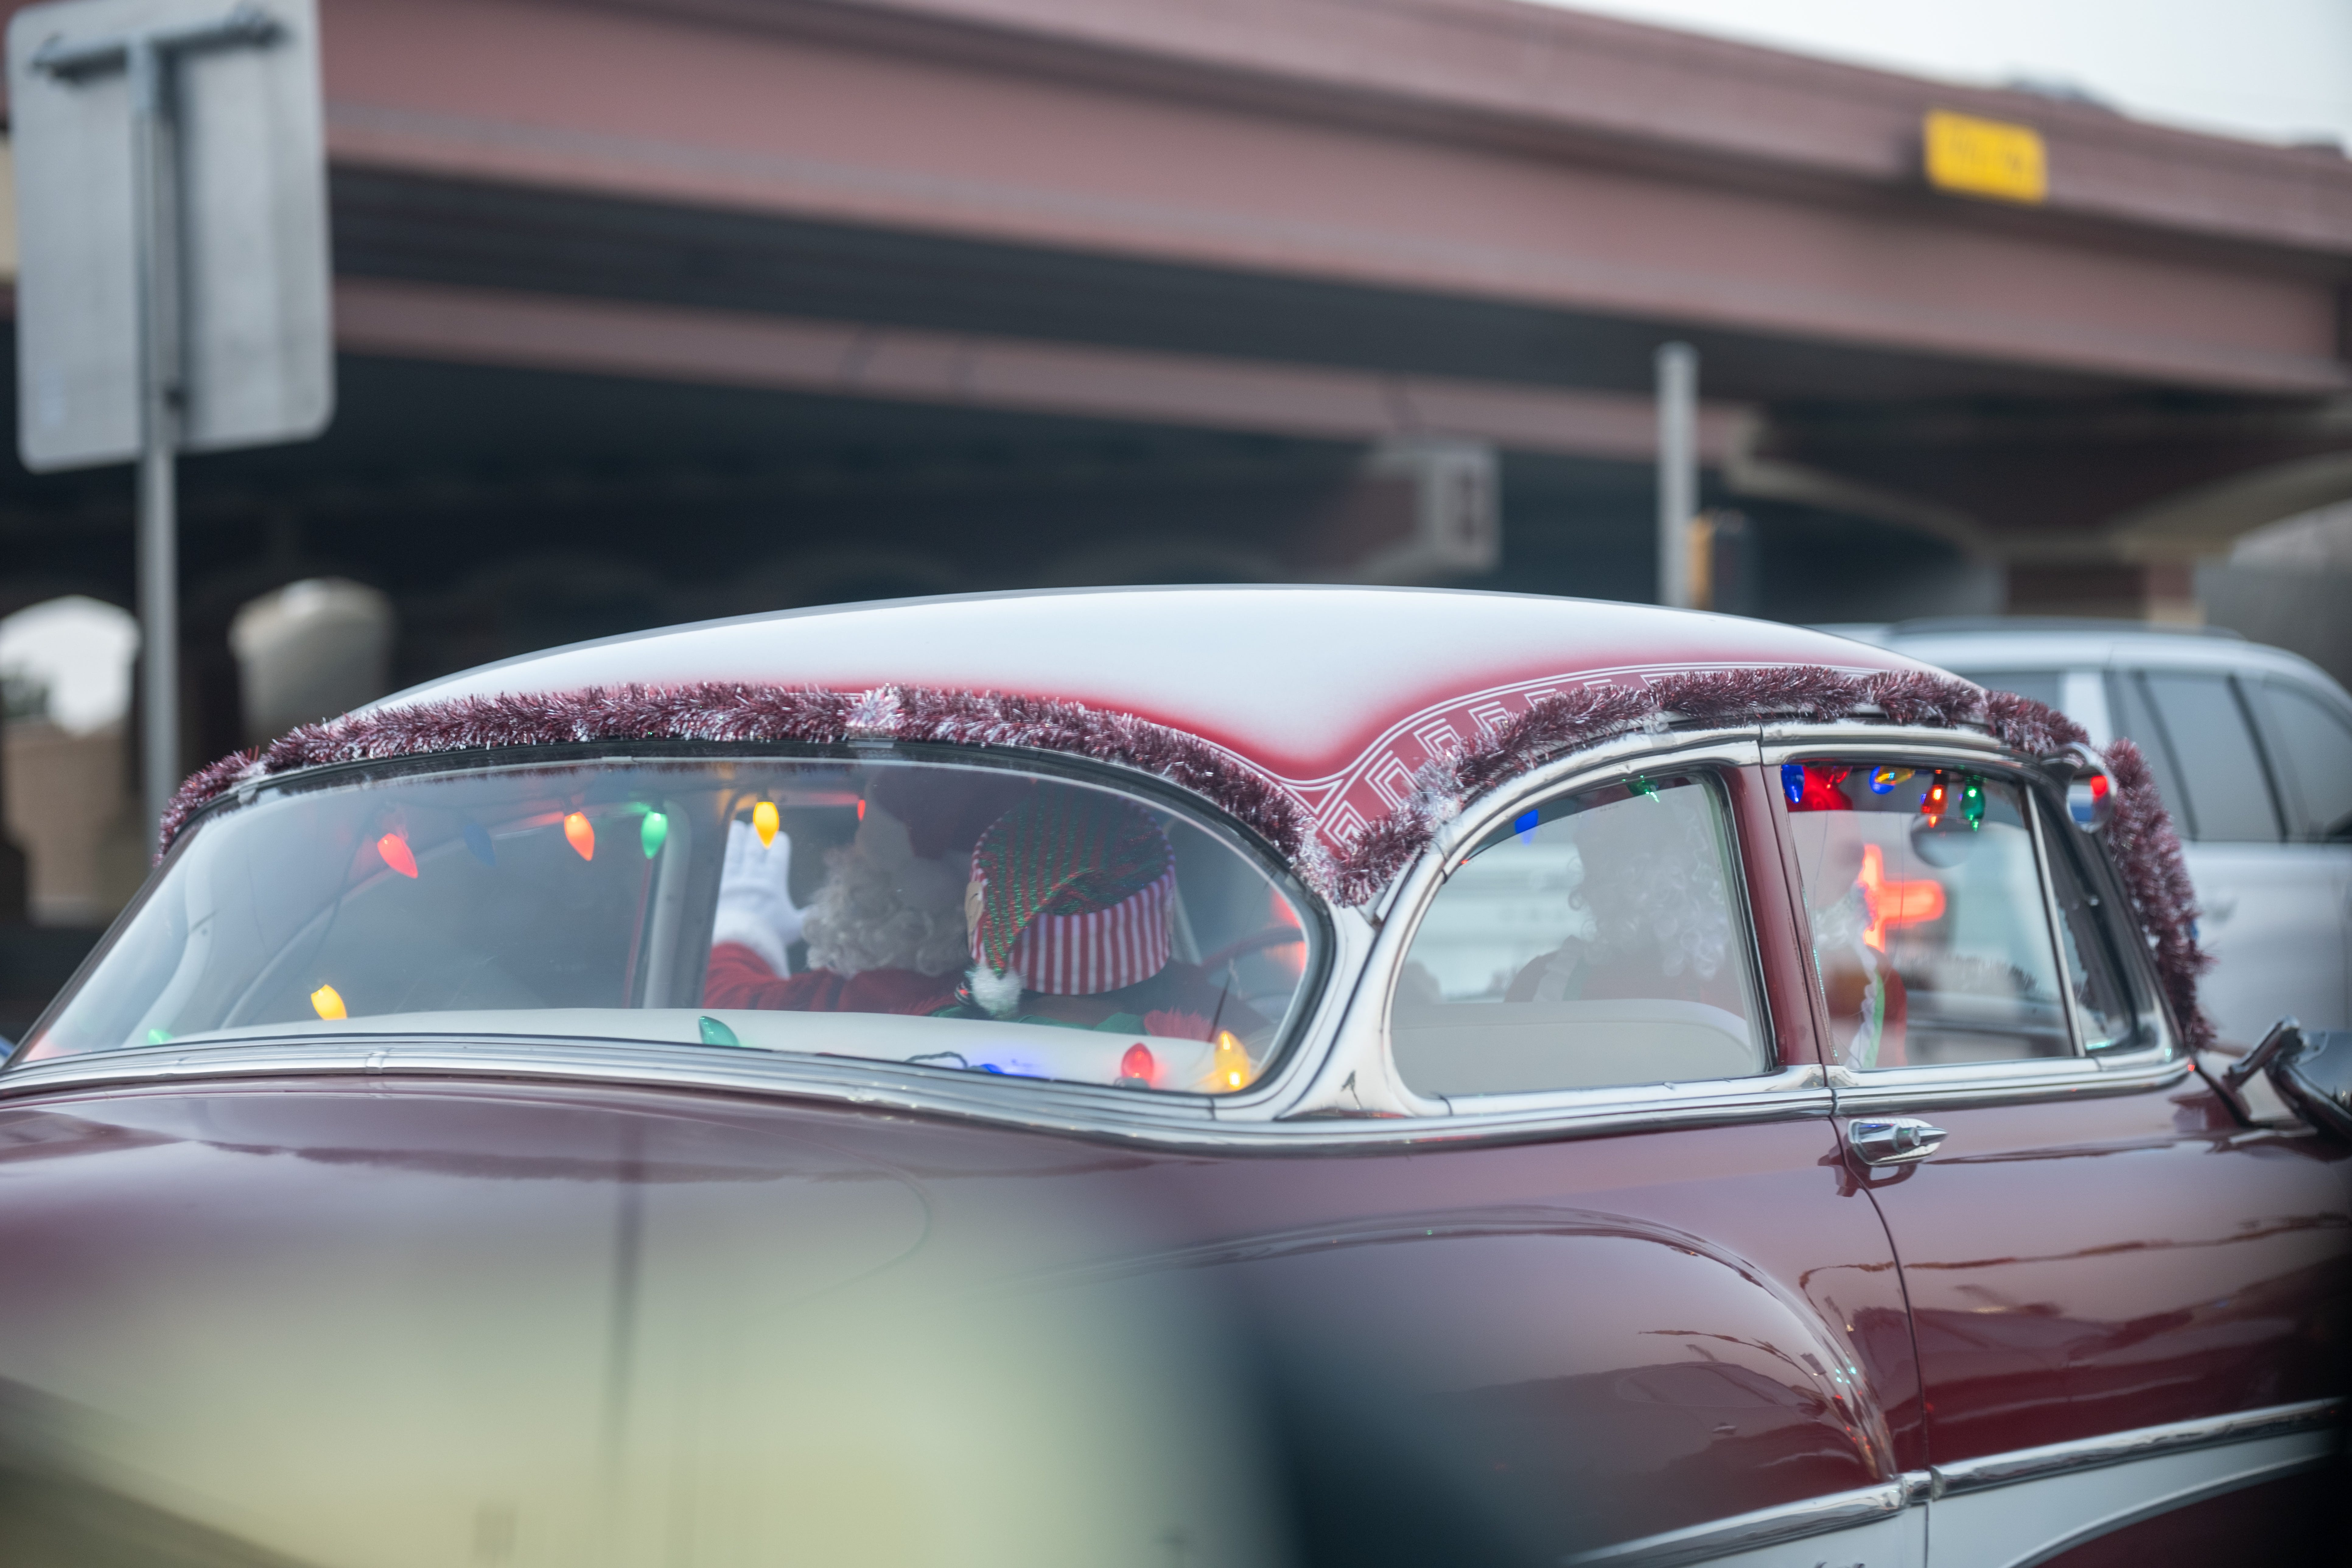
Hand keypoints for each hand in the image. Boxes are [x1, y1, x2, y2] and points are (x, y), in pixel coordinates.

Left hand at [710, 817, 800, 975]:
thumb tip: (821, 912)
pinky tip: (721, 846)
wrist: (740, 942)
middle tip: (759, 825)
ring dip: (738, 838)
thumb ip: (807, 916)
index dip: (779, 843)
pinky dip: (721, 852)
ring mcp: (734, 879)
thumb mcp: (794, 926)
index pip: (778, 855)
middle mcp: (754, 875)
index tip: (780, 837)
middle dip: (758, 835)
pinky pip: (720, 863)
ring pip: (736, 851)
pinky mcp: (718, 886)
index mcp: (774, 881)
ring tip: (738, 828)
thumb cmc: (769, 935)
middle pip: (756, 848)